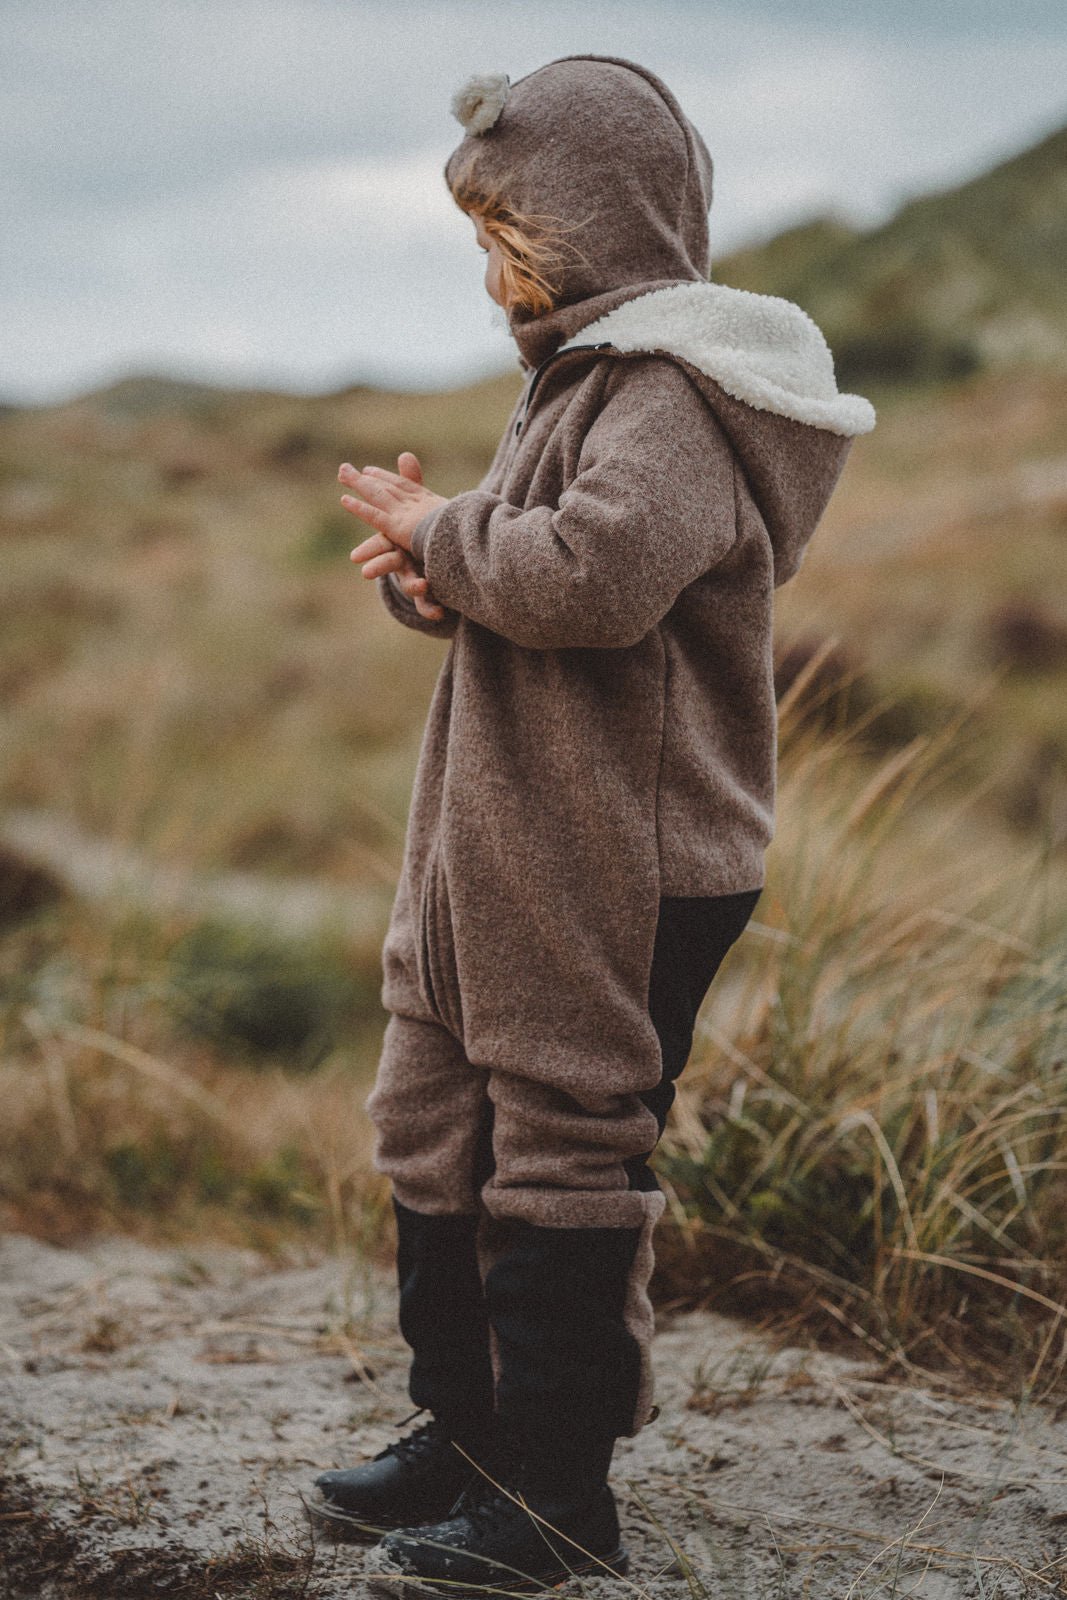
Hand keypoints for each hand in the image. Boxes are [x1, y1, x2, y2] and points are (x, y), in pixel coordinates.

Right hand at [343, 453, 447, 619]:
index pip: (380, 543)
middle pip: (388, 564)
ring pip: (410, 586)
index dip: (369, 550)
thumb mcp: (415, 505)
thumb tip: (405, 456)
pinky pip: (430, 604)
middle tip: (365, 574)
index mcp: (395, 541)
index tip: (354, 558)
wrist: (430, 562)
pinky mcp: (431, 591)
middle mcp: (401, 560)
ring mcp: (415, 576)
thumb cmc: (415, 532)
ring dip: (414, 591)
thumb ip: (410, 483)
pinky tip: (439, 616)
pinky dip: (433, 609)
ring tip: (423, 590)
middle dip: (378, 568)